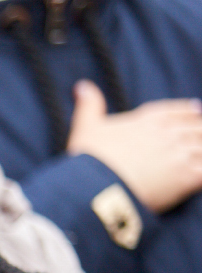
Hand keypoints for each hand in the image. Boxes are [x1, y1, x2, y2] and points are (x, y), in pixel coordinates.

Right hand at [67, 83, 201, 213]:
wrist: (95, 186)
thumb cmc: (91, 157)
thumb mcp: (86, 126)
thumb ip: (89, 105)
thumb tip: (82, 86)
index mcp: (151, 118)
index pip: (184, 110)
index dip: (192, 113)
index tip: (197, 115)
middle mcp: (171, 132)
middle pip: (200, 128)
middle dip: (200, 134)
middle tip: (198, 141)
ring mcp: (182, 153)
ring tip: (198, 161)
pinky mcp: (187, 176)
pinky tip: (199, 178)